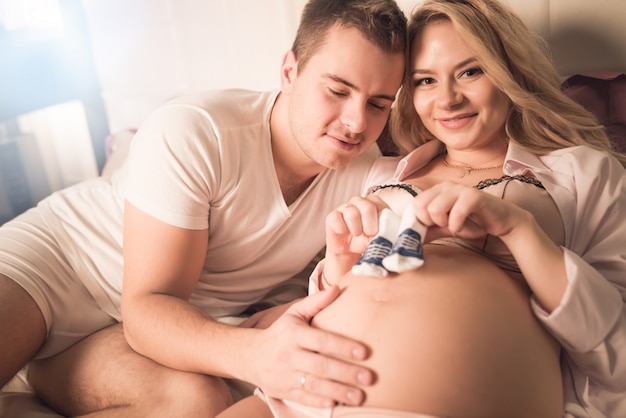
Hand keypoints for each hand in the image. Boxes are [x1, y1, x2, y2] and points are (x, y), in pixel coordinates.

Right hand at [248, 286, 372, 407]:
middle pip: (321, 366)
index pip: (322, 340)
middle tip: (368, 378)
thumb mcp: (294, 314)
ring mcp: (286, 376)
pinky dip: (318, 402)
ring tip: (359, 396)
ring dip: (338, 392)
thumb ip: (316, 302)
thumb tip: (338, 288)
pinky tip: (334, 405)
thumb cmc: (280, 333)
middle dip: (346, 373)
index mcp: (294, 334)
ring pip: (314, 385)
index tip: (364, 353)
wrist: (249, 355)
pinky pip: (303, 398)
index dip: (343, 346)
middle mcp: (289, 355)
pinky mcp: (284, 392)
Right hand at [325, 195, 387, 255]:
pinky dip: (341, 229)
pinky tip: (344, 233)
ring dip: (356, 229)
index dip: (379, 223)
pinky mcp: (332, 216)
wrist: (351, 251)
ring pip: (352, 213)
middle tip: (368, 234)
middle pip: (367, 208)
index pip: (379, 205)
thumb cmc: (368, 240)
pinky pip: (335, 218)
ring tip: (356, 234)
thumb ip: (384, 231)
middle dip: (369, 227)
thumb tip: (384, 233)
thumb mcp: (380, 237)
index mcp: (374, 202)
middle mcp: (359, 201)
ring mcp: (345, 207)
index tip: (377, 233)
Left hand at [414, 182, 528, 241]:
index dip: (421, 220)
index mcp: (436, 191)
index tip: (434, 226)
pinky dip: (456, 225)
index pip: (415, 204)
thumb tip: (408, 240)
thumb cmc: (472, 222)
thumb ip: (428, 231)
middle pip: (421, 205)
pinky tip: (462, 226)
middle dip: (430, 222)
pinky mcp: (474, 196)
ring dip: (443, 223)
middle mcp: (445, 186)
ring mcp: (460, 189)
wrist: (501, 222)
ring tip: (454, 225)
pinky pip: (456, 212)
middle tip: (444, 225)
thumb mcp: (445, 228)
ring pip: (435, 208)